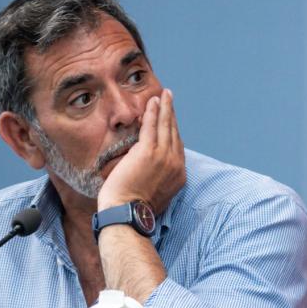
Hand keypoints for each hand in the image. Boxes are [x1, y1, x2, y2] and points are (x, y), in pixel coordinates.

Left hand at [98, 89, 185, 213]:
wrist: (128, 213)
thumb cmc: (134, 209)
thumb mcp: (154, 193)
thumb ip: (156, 178)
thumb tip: (148, 171)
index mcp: (178, 175)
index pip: (177, 146)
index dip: (173, 130)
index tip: (170, 120)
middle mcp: (175, 163)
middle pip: (174, 133)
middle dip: (172, 114)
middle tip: (170, 99)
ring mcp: (163, 156)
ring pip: (166, 126)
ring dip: (165, 108)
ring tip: (164, 95)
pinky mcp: (148, 151)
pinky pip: (151, 126)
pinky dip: (153, 112)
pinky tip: (152, 101)